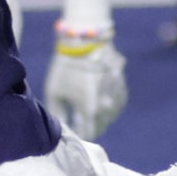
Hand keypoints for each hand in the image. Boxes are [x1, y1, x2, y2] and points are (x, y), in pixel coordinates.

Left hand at [43, 21, 128, 136]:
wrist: (85, 41)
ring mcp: (117, 97)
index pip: (88, 133)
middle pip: (101, 126)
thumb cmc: (65, 67)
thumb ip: (58, 114)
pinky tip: (102, 103)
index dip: (81, 134)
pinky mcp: (122, 86)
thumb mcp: (55, 92)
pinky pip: (117, 103)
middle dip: (91, 126)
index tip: (73, 132)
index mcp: (89, 110)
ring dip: (102, 117)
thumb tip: (60, 129)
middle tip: (80, 123)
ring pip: (111, 116)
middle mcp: (107, 107)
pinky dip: (110, 106)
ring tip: (91, 114)